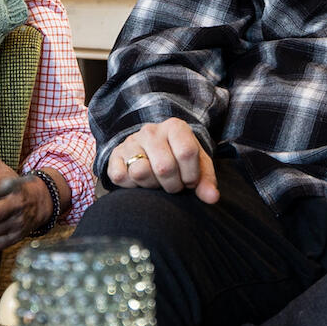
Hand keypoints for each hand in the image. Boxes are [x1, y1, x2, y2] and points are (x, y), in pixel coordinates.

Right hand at [105, 118, 219, 203]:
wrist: (149, 151)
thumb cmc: (178, 160)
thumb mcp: (197, 166)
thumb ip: (206, 182)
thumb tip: (212, 198)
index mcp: (175, 127)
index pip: (187, 153)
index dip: (191, 175)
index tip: (190, 181)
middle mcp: (151, 130)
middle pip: (164, 167)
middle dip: (172, 185)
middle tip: (173, 185)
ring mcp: (131, 142)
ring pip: (141, 172)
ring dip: (152, 186)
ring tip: (157, 181)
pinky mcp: (114, 155)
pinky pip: (121, 177)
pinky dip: (132, 186)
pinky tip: (140, 181)